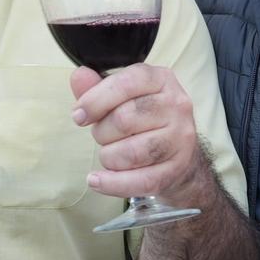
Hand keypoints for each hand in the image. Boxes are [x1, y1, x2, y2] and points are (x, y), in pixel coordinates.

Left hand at [69, 65, 206, 202]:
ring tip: (109, 155)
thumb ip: (97, 87)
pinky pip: (139, 181)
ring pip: (130, 153)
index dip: (95, 100)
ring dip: (108, 157)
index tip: (78, 116)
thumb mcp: (121, 96)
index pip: (125, 84)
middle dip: (101, 132)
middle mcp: (176, 106)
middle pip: (124, 119)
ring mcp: (180, 139)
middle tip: (102, 135)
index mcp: (161, 79)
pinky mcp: (177, 169)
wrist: (178, 151)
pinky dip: (112, 184)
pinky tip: (96, 180)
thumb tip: (79, 75)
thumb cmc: (143, 118)